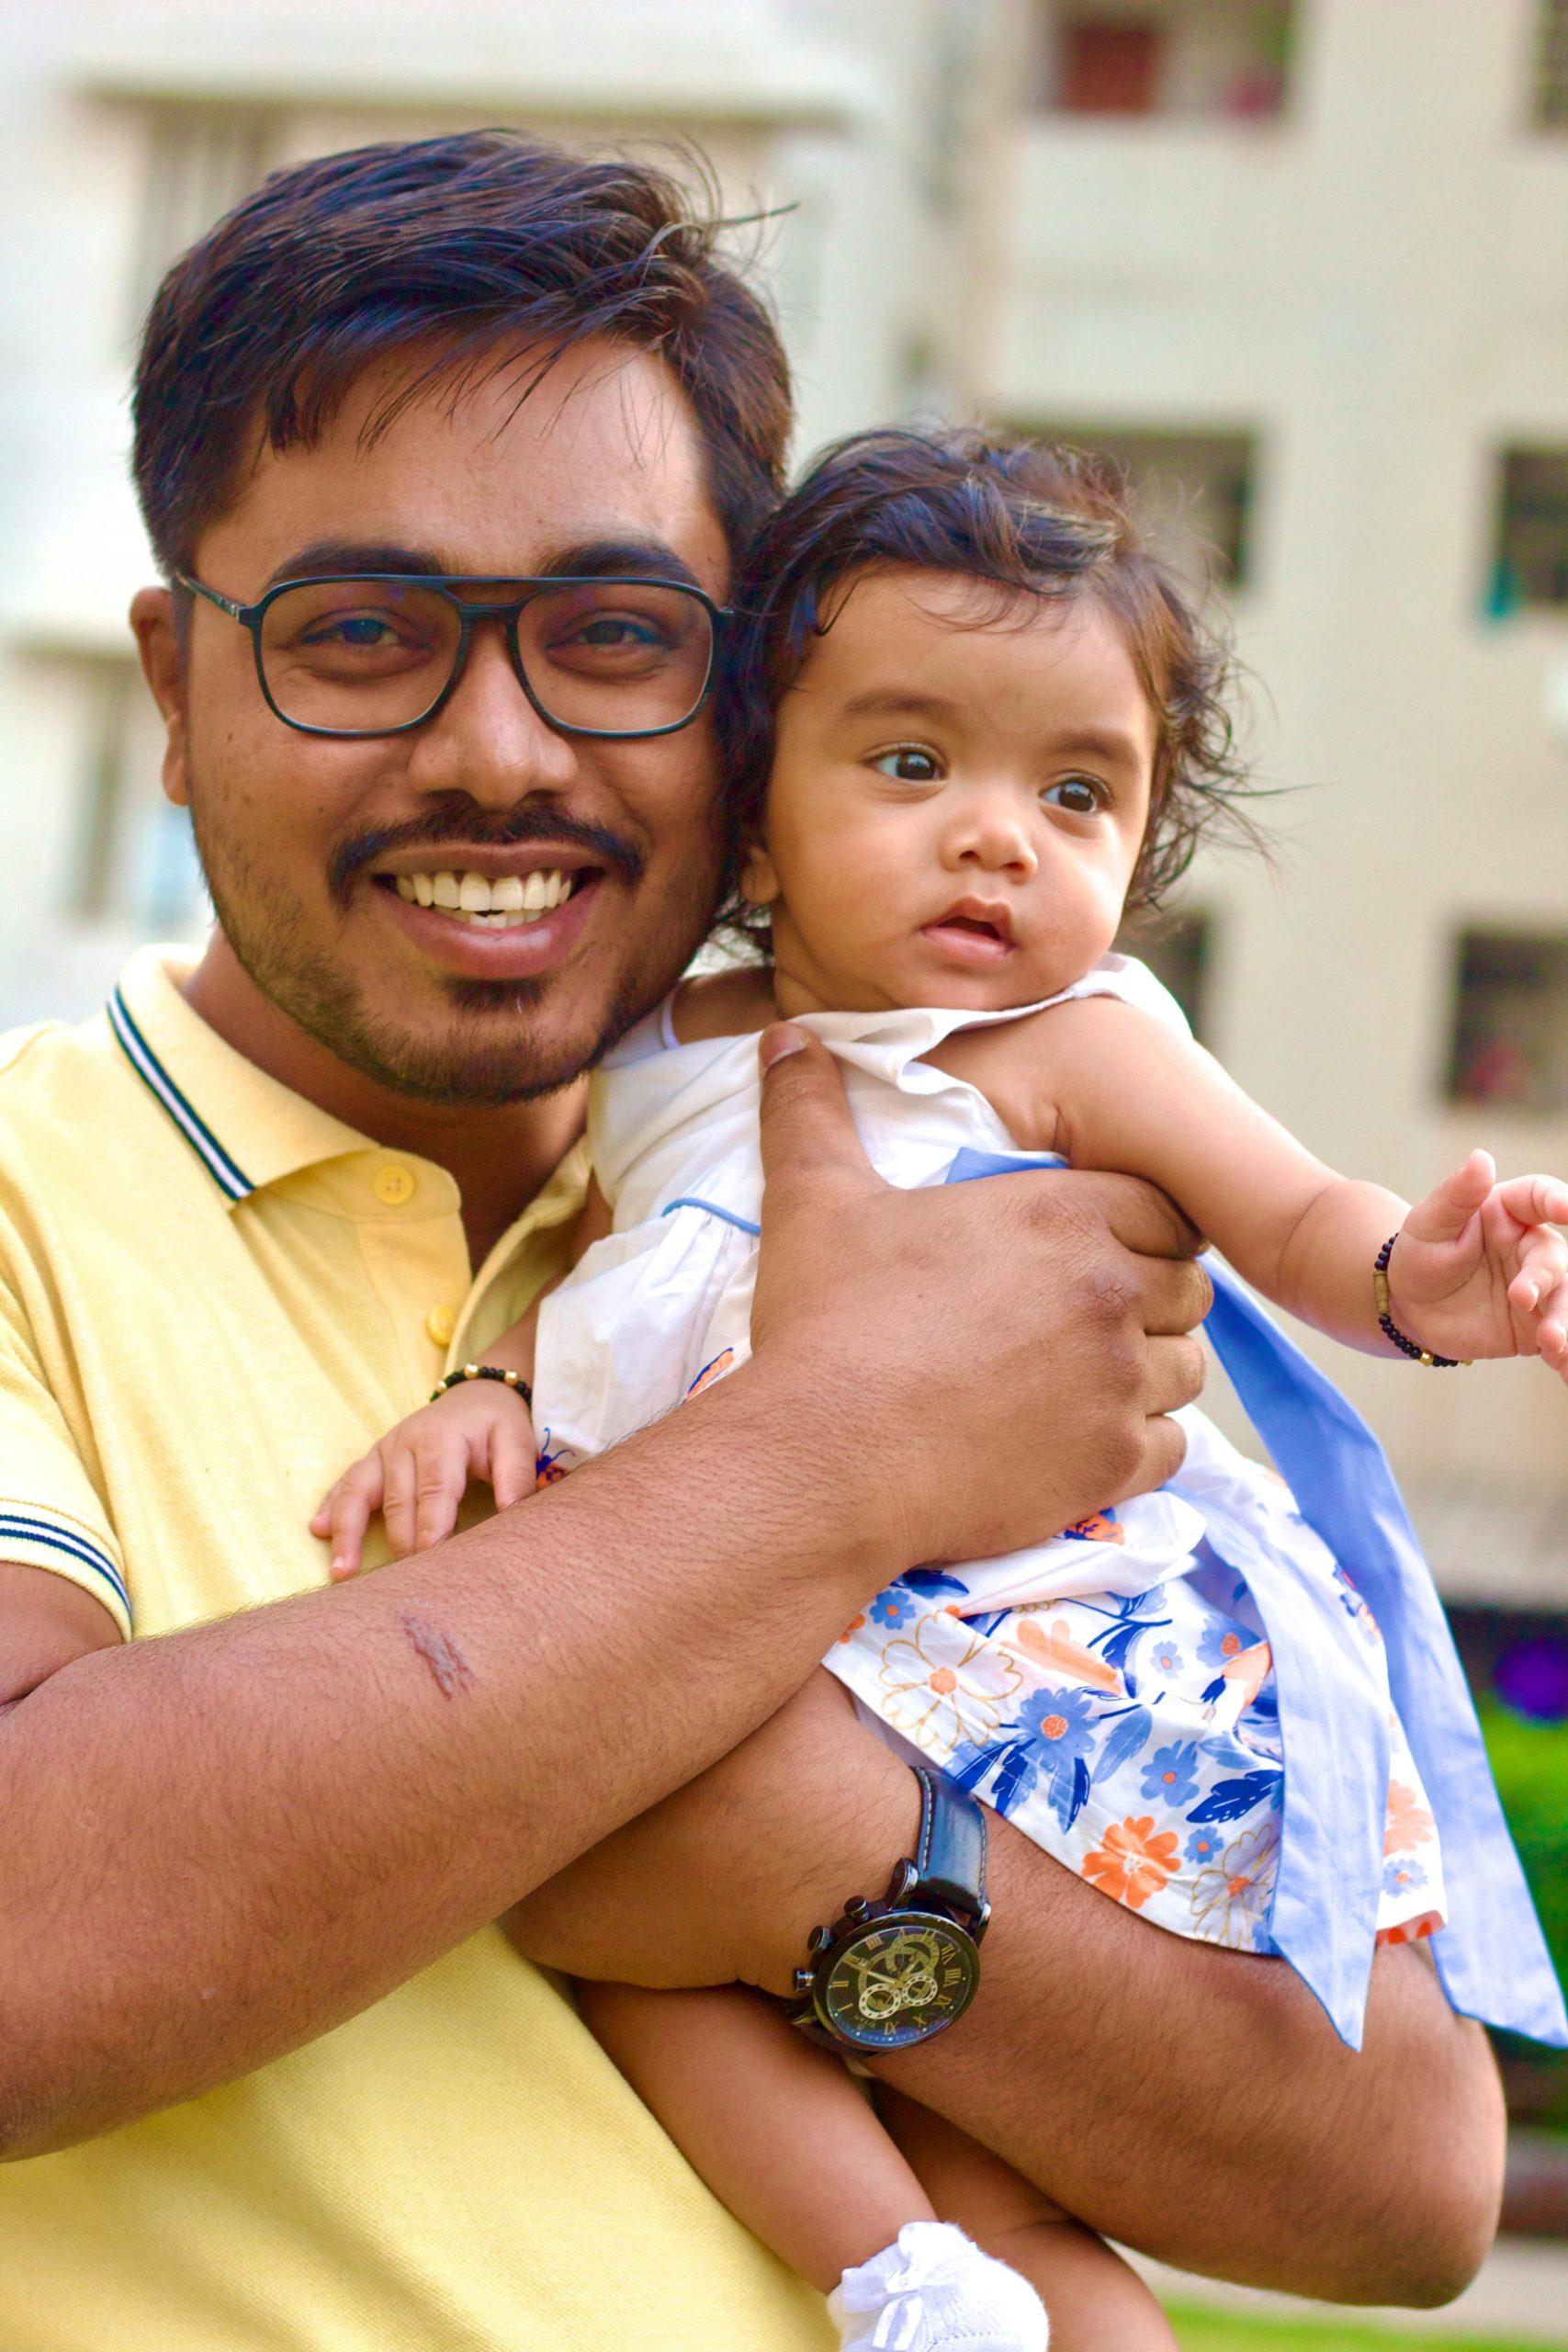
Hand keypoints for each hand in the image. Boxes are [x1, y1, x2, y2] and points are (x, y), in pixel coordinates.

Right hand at [309, 1382, 537, 1576]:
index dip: (430, 1525)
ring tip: (341, 1572)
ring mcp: (383, 1450)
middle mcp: (404, 1442)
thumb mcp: (515, 1440)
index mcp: (441, 1438)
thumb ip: (515, 1476)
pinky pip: (347, 1483)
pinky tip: (317, 1531)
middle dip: (399, 1543)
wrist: (475, 1394)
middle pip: (397, 1500)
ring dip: (348, 1532)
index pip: (434, 1488)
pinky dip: (332, 1507)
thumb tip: (512, 1514)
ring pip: (359, 1492)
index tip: (429, 1559)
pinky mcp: (373, 1459)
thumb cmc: (496, 1425)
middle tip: (401, 1587)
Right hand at [748, 1027, 1209, 1567]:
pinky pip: (1171, 1448)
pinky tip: (1073, 1443)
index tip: (1085, 1260)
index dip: (1134, 1232)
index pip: (1163, 1210)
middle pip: (1185, 1290)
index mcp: (1061, 1215)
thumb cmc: (826, 1325)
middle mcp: (1109, 1292)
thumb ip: (810, 1110)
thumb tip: (784, 1037)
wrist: (822, 1460)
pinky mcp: (1111, 1464)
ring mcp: (1118, 1383)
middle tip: (1076, 1325)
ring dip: (1146, 1376)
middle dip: (1145, 1304)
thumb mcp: (814, 1201)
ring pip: (1185, 1370)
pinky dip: (1135, 1448)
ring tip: (1078, 1384)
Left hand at [1390, 1149, 1567, 1376]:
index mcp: (1509, 1211)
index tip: (1566, 1210)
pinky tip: (1565, 1371)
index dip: (1557, 1201)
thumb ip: (1456, 1194)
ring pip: (1565, 1301)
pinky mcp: (1537, 1325)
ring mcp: (1540, 1288)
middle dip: (1546, 1280)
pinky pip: (1559, 1340)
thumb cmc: (1418, 1254)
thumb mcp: (1427, 1223)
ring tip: (1553, 1344)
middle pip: (1555, 1258)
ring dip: (1565, 1322)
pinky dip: (1566, 1357)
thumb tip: (1481, 1158)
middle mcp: (1532, 1247)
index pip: (1540, 1197)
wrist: (1409, 1306)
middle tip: (1522, 1299)